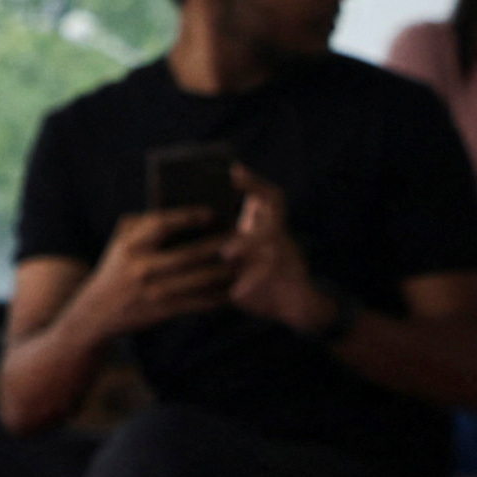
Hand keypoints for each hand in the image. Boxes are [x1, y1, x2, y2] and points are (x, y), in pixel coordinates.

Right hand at [92, 208, 229, 333]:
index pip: (162, 224)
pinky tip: (231, 289)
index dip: (189, 217)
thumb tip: (183, 206)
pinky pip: (195, 303)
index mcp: (130, 244)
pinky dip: (216, 297)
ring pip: (196, 281)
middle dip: (217, 245)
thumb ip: (145, 222)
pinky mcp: (161, 311)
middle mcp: (140, 267)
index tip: (213, 212)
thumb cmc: (118, 267)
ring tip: (242, 262)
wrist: (97, 312)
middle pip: (188, 254)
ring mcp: (151, 291)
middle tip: (241, 236)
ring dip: (222, 272)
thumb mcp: (121, 240)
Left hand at [222, 171, 334, 334]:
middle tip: (230, 196)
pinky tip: (235, 293)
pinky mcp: (293, 277)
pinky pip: (270, 274)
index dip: (252, 182)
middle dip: (254, 191)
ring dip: (247, 243)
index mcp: (266, 226)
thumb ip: (223, 243)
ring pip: (271, 239)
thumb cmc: (259, 280)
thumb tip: (182, 232)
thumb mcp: (241, 258)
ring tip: (226, 253)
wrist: (294, 306)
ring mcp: (288, 253)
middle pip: (273, 203)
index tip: (232, 170)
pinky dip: (251, 284)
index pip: (264, 195)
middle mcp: (279, 234)